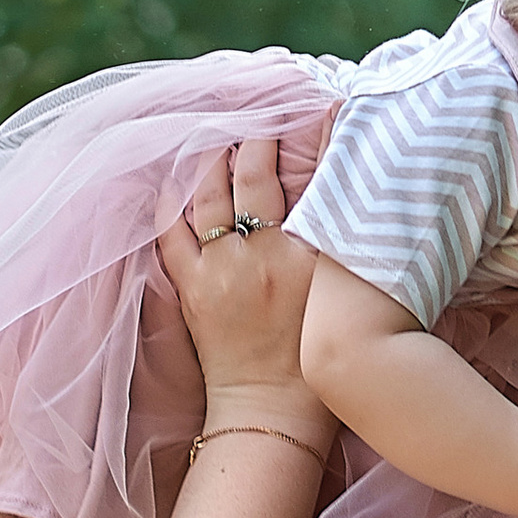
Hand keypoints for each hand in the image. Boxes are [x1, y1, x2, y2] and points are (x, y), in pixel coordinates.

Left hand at [159, 138, 322, 406]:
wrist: (273, 413)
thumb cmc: (320, 360)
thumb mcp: (344, 295)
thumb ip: (342, 245)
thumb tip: (347, 198)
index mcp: (310, 255)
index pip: (316, 177)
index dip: (319, 134)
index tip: (323, 104)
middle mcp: (264, 254)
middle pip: (254, 173)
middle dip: (257, 136)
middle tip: (262, 115)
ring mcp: (222, 269)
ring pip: (209, 193)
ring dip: (213, 157)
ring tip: (220, 135)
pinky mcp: (191, 288)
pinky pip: (170, 231)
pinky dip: (171, 200)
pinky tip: (176, 179)